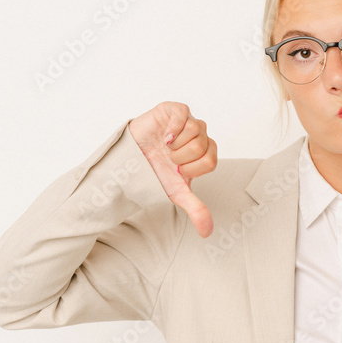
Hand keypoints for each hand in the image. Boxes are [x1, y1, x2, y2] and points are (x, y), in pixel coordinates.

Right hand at [128, 101, 216, 237]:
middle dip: (181, 158)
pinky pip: (183, 113)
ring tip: (164, 148)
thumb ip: (196, 209)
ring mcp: (187, 121)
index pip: (211, 161)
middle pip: (203, 145)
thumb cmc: (155, 173)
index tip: (177, 171)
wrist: (130, 160)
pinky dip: (174, 128)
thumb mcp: (176, 193)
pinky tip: (164, 137)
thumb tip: (208, 232)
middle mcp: (199, 136)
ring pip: (196, 129)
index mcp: (205, 153)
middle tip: (168, 159)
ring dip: (176, 145)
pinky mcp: (173, 110)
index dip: (192, 169)